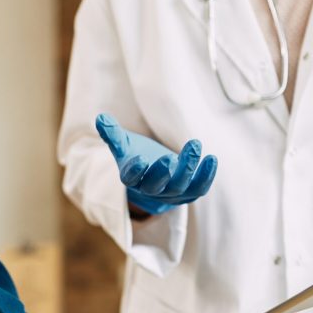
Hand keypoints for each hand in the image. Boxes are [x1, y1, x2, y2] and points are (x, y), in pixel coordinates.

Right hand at [95, 113, 217, 215]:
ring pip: (179, 186)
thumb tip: (100, 118)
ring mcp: (169, 194)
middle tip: (169, 157)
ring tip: (194, 145)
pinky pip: (198, 189)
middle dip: (163, 173)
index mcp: (131, 178)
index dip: (135, 171)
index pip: (130, 178)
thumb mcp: (124, 144)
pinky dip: (206, 176)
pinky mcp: (187, 194)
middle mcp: (149, 189)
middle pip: (155, 186)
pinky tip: (211, 159)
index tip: (140, 159)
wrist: (154, 173)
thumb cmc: (137, 154)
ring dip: (188, 168)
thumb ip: (113, 134)